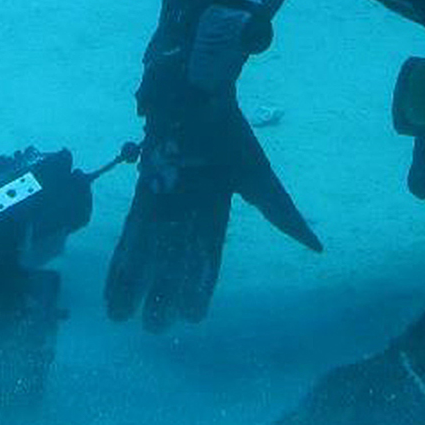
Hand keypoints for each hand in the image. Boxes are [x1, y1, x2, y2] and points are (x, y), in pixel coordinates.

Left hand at [104, 91, 320, 331]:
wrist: (197, 95)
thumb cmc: (228, 134)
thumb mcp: (257, 178)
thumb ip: (280, 213)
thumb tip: (314, 246)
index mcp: (214, 213)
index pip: (206, 260)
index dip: (197, 288)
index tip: (192, 318)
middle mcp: (184, 215)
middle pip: (172, 264)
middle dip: (161, 295)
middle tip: (152, 329)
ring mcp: (161, 204)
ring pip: (147, 254)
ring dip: (134, 285)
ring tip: (120, 317)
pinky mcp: (141, 192)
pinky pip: (130, 231)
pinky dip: (121, 256)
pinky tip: (110, 281)